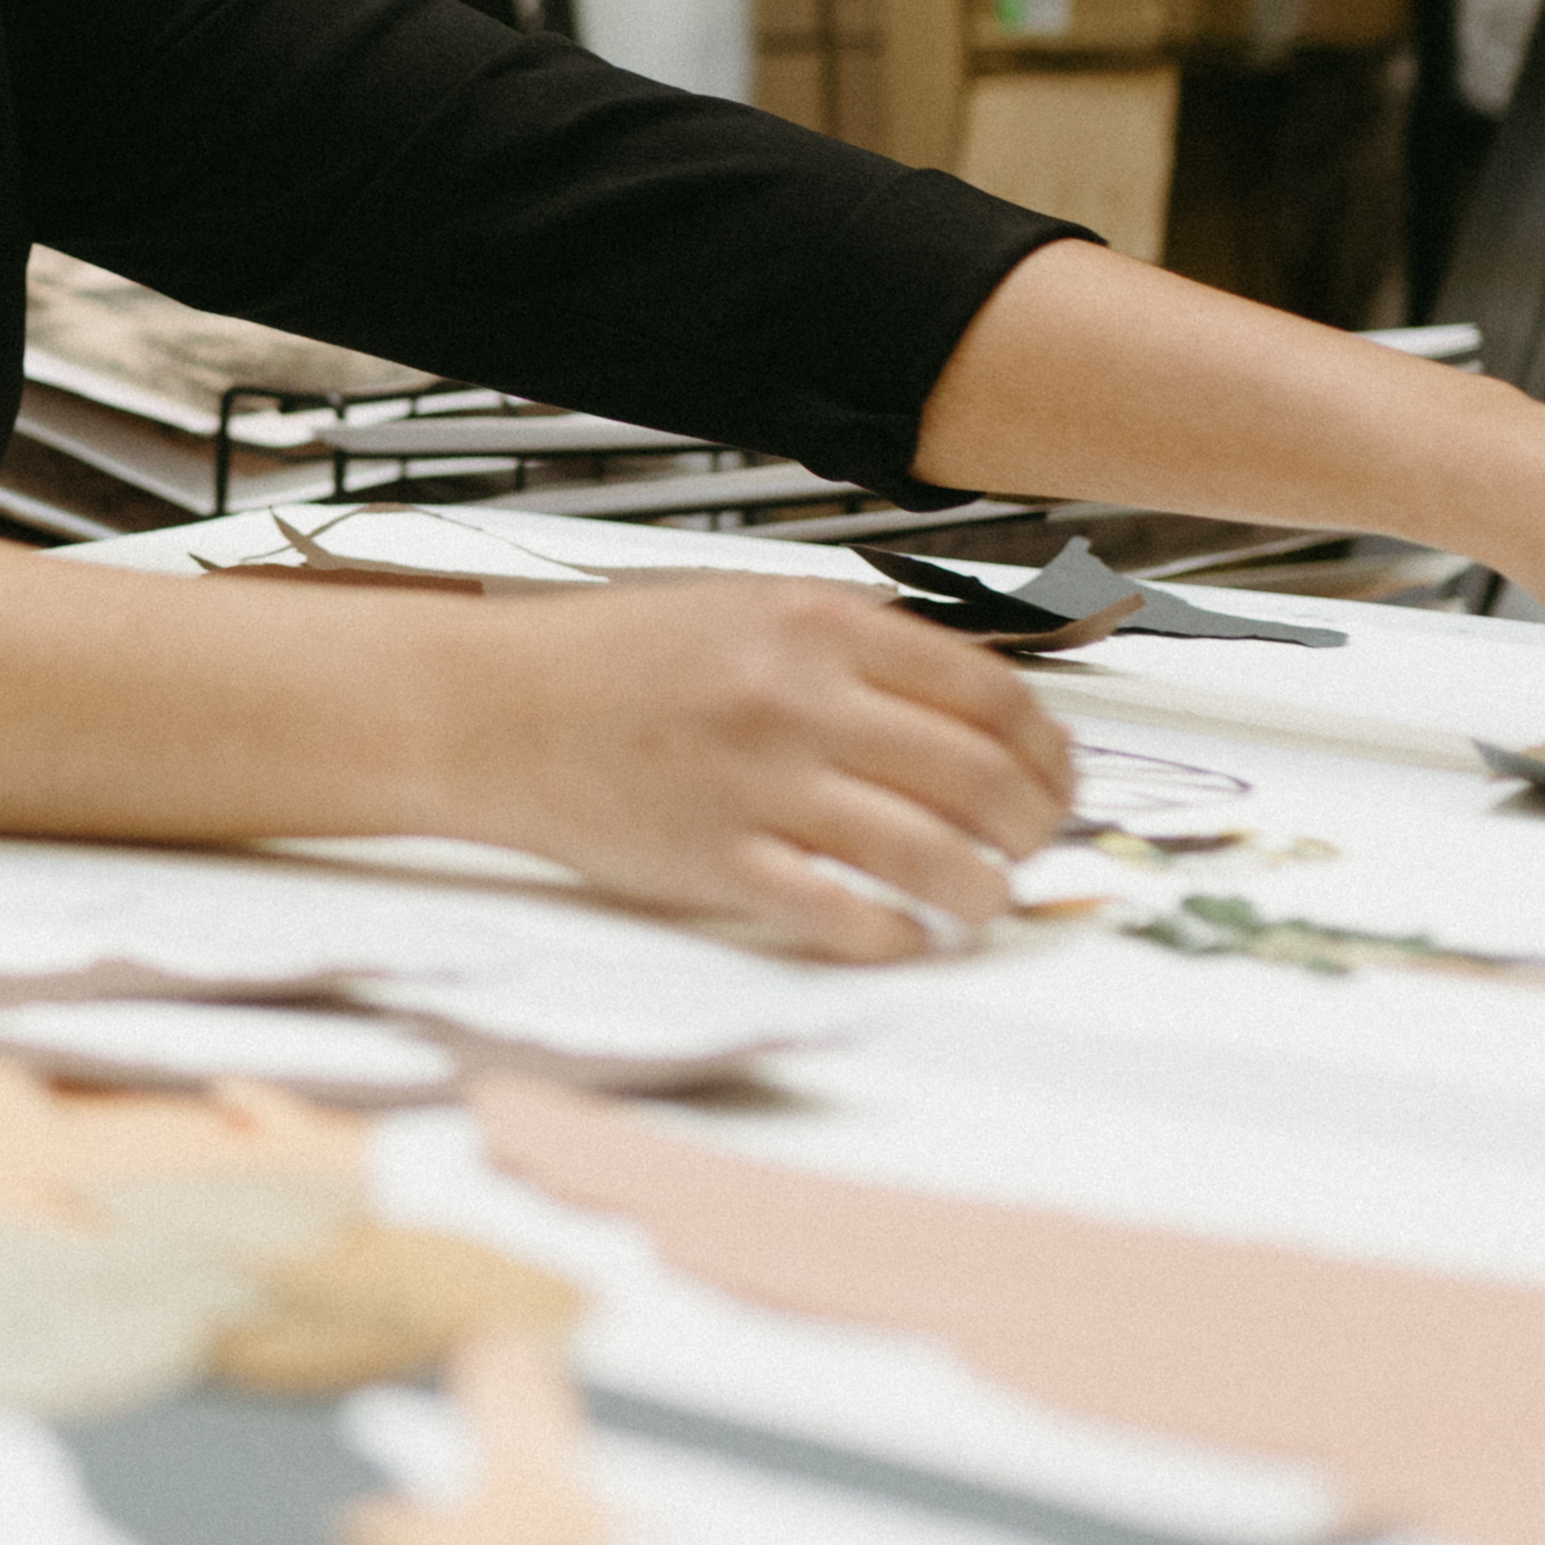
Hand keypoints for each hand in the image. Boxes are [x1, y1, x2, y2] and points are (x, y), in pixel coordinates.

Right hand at [451, 575, 1081, 962]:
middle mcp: (797, 699)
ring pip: (930, 855)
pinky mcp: (715, 863)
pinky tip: (904, 933)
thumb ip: (853, 646)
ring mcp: (758, 785)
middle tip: (1033, 846)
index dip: (1046, 750)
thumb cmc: (612, 659)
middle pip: (978, 778)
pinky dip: (896, 936)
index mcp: (815, 624)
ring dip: (984, 890)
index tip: (1053, 780)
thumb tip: (971, 708)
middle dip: (1034, 826)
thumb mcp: (744, 607)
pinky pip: (843, 916)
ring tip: (983, 898)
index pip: (989, 694)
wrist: (490, 707)